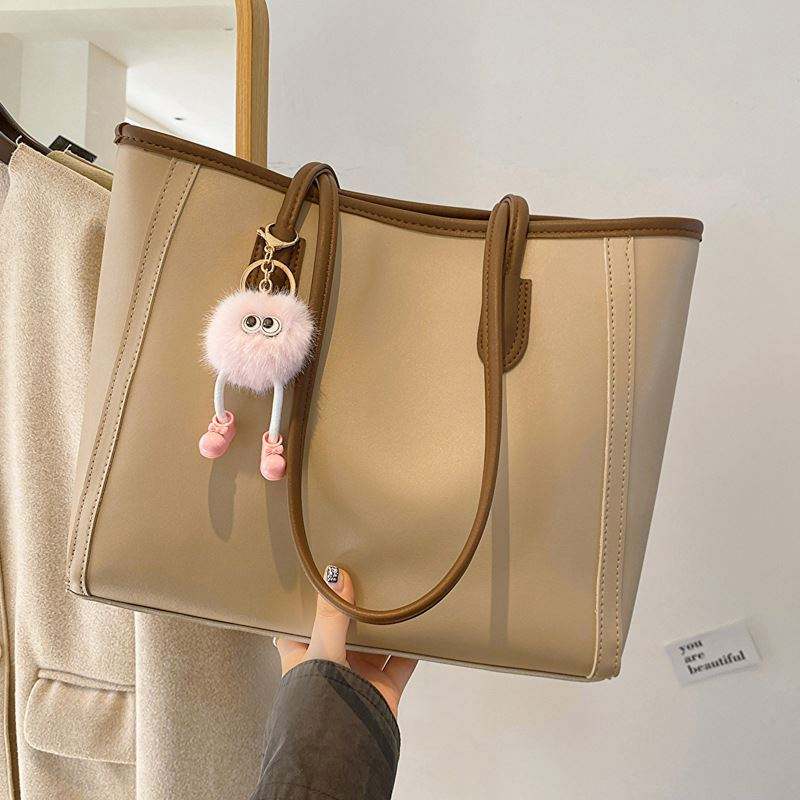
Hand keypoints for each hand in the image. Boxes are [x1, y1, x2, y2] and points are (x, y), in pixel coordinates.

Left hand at [274, 566, 416, 716]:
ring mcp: (358, 676)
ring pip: (376, 642)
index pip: (305, 620)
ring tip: (396, 594)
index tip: (327, 574)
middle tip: (368, 576)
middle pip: (346, 628)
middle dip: (357, 608)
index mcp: (303, 655)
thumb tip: (335, 577)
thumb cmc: (316, 706)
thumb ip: (331, 616)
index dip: (315, 600)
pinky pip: (402, 661)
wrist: (341, 752)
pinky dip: (412, 646)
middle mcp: (330, 664)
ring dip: (386, 624)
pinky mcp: (383, 688)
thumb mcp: (320, 651)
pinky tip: (420, 626)